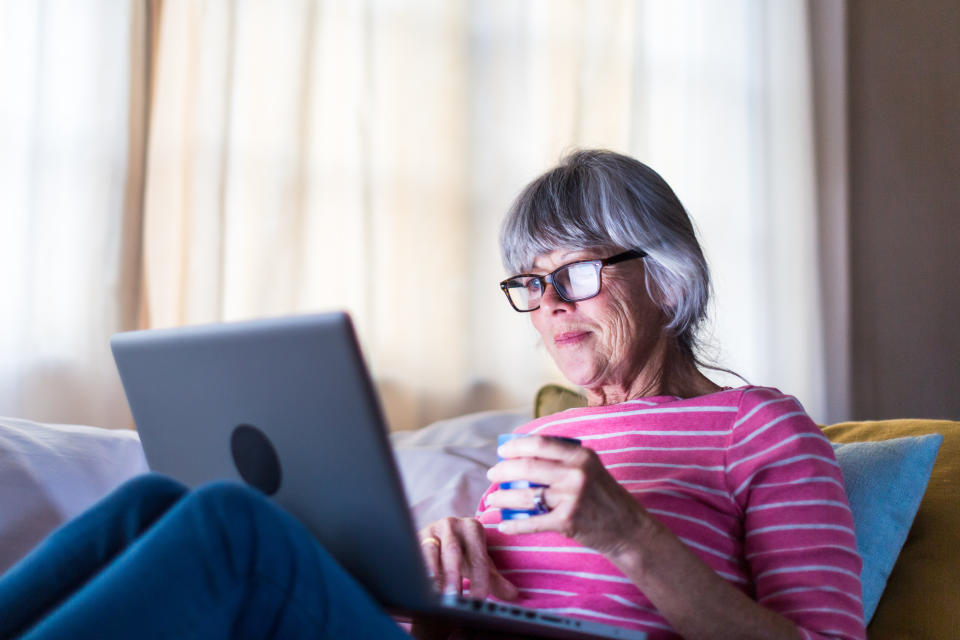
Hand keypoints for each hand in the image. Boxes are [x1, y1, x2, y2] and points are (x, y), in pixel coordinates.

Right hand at [417, 517, 518, 600]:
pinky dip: (417, 571)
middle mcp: (451, 524)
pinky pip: (414, 554)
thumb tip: (513, 595)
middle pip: (453, 551)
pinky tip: (419, 586)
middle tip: (454, 597)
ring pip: (430, 551)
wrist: (440, 537)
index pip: (478, 556)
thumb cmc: (464, 553)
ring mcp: (431, 530)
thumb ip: (495, 580)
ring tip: (434, 593)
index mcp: (472, 527)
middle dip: (453, 575)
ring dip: (432, 574)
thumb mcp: (480, 563)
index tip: (479, 599)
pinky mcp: (414, 538)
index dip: (479, 579)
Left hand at [485, 436, 651, 554]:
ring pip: (526, 495)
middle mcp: (576, 473)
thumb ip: (563, 459)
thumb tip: (523, 455)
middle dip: (503, 471)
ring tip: (492, 500)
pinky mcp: (567, 521)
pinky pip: (533, 522)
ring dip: (503, 498)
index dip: (516, 446)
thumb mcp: (591, 467)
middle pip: (528, 467)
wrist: (628, 529)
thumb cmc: (604, 496)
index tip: (502, 451)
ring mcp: (572, 498)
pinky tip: (503, 526)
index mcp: (581, 455)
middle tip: (492, 475)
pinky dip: (514, 525)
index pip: (540, 443)